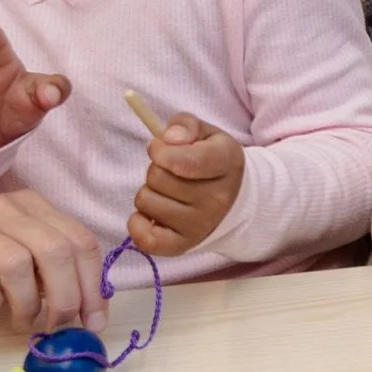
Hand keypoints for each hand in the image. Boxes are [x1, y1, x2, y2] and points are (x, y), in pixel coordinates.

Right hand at [0, 189, 104, 332]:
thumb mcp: (2, 240)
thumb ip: (36, 262)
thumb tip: (76, 302)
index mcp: (26, 206)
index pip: (79, 240)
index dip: (93, 285)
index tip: (93, 320)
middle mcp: (0, 210)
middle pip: (56, 251)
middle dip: (68, 297)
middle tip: (58, 326)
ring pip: (20, 264)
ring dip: (28, 303)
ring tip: (21, 321)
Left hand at [126, 111, 246, 257]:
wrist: (233, 201)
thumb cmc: (211, 160)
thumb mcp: (206, 134)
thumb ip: (185, 125)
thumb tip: (167, 139)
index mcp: (226, 163)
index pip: (188, 161)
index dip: (161, 152)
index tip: (159, 147)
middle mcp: (217, 199)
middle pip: (157, 177)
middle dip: (156, 168)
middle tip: (171, 171)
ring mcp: (200, 226)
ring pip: (145, 201)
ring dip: (149, 192)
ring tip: (168, 192)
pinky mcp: (182, 246)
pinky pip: (144, 238)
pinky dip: (138, 223)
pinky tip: (151, 213)